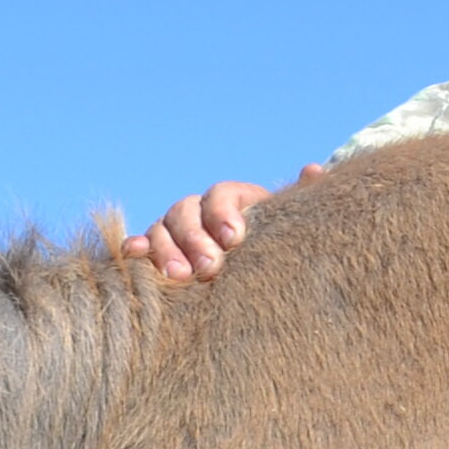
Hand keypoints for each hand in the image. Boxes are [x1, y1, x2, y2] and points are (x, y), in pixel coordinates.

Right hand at [122, 167, 319, 278]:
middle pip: (186, 213)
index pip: (219, 195)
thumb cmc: (272, 241)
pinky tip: (134, 256)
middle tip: (210, 267)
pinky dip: (135, 248)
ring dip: (166, 250)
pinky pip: (141, 245)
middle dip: (195, 240)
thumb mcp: (287, 222)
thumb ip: (300, 200)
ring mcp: (174, 230)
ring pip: (160, 229)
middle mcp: (197, 210)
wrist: (252, 263)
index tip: (235, 238)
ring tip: (180, 277)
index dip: (223, 213)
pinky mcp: (157, 252)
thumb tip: (314, 171)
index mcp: (230, 199)